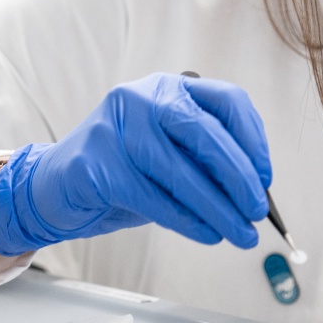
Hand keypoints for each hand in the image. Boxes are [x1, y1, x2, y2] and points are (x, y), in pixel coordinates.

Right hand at [0, 73, 271, 254]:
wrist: (57, 186)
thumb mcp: (171, 155)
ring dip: (217, 209)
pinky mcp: (95, 163)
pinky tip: (206, 233)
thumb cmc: (126, 172)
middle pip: (203, 132)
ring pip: (179, 171)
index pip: (226, 101)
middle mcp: (142, 97)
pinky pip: (152, 197)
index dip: (253, 140)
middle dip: (238, 176)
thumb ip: (207, 162)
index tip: (266, 178)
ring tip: (239, 234)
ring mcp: (115, 128)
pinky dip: (186, 220)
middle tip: (256, 211)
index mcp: (168, 88)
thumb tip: (257, 194)